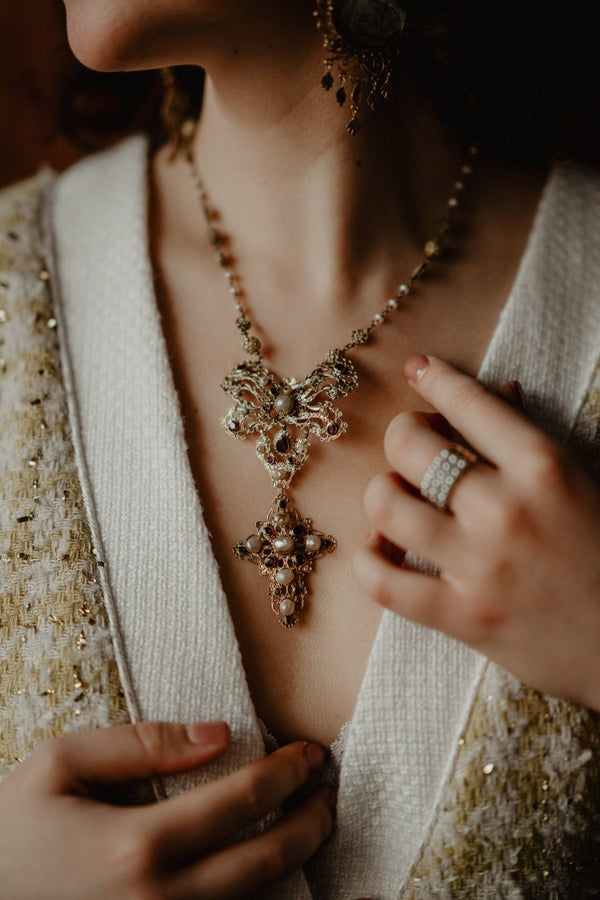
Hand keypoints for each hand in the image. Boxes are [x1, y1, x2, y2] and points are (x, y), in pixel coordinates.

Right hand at [0, 721, 333, 898]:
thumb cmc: (13, 831)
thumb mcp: (61, 765)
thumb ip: (142, 744)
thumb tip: (219, 734)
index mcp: (139, 847)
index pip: (243, 802)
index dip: (287, 773)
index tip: (310, 752)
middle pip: (266, 862)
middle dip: (311, 822)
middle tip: (329, 790)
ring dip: (294, 859)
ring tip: (314, 822)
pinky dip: (257, 894)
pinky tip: (267, 865)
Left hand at [354, 354, 599, 710]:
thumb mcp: (581, 480)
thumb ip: (531, 440)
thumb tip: (497, 393)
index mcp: (543, 467)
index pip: (468, 402)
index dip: (434, 378)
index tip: (419, 371)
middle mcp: (505, 510)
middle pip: (409, 446)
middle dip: (403, 436)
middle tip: (414, 449)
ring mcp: (480, 566)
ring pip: (385, 505)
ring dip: (382, 495)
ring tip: (398, 502)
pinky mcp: (463, 619)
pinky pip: (383, 582)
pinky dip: (369, 560)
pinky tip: (381, 550)